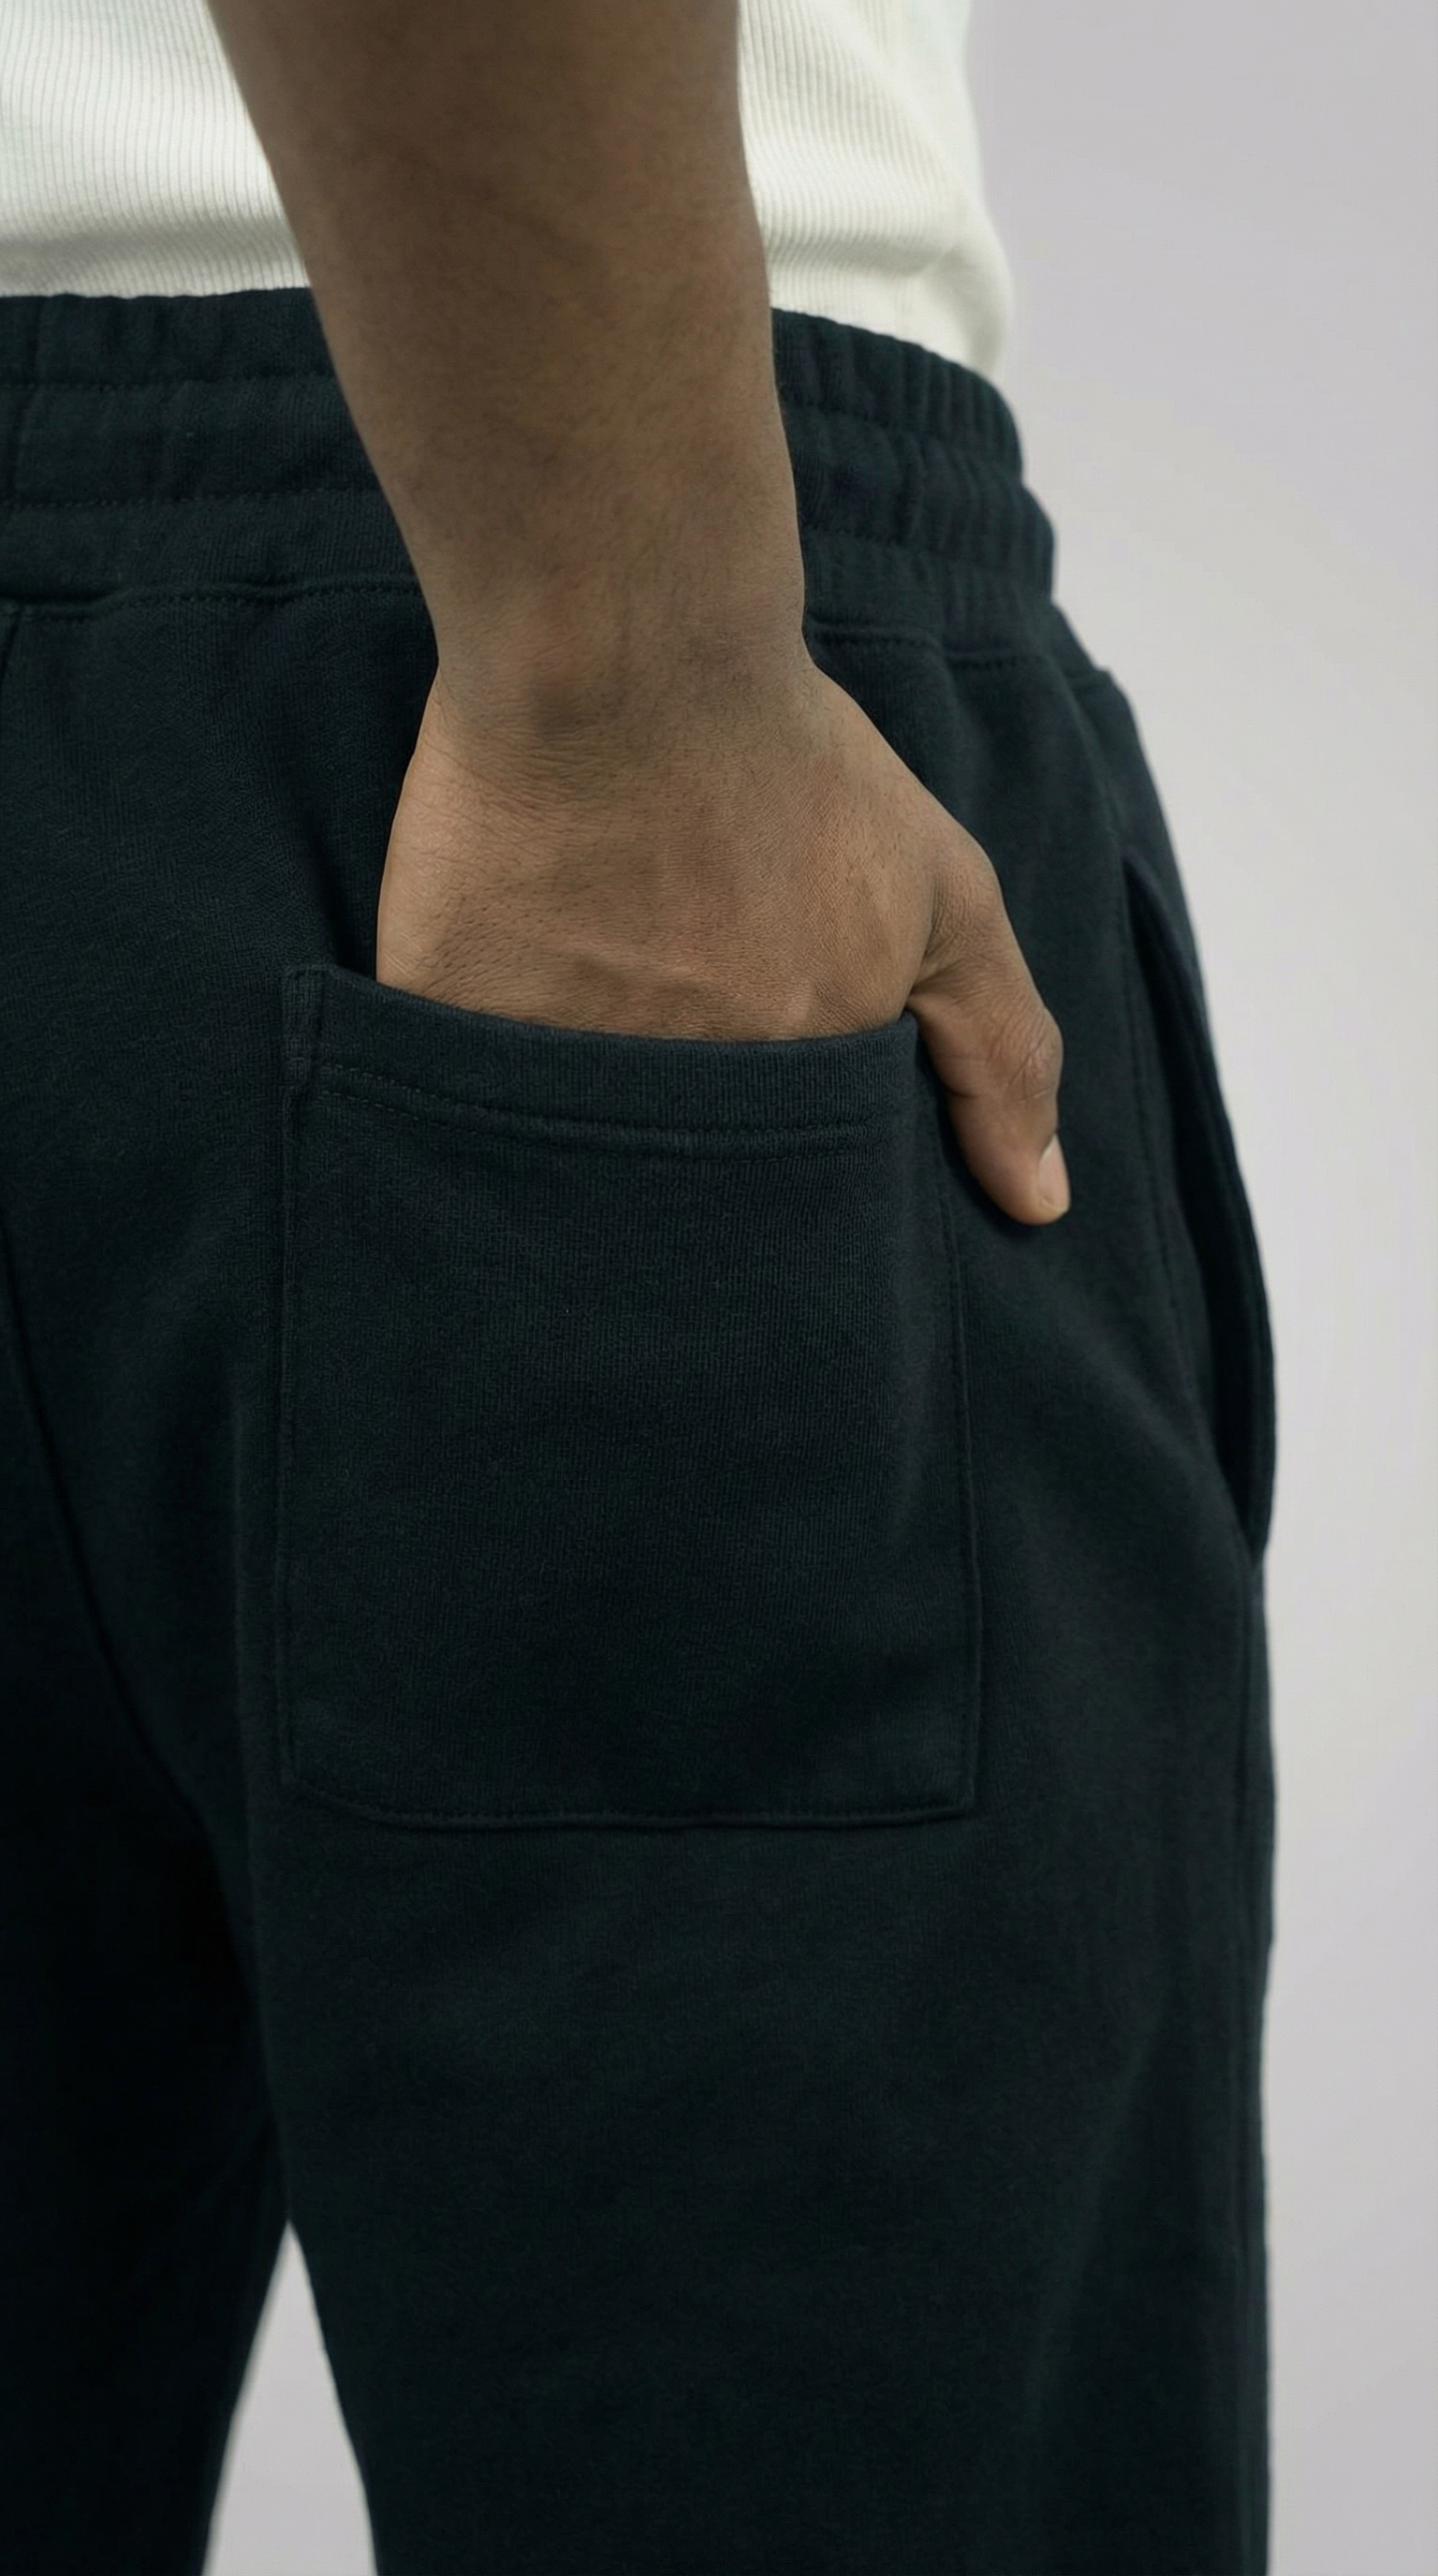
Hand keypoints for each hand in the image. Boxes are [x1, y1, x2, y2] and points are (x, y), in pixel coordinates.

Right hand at [374, 651, 1069, 1224]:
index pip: (787, 1194)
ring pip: (561, 1146)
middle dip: (681, 1147)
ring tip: (582, 1003)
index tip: (763, 1085)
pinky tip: (492, 988)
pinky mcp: (442, 1019)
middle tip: (667, 1025)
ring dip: (572, 1117)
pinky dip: (470, 1064)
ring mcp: (552, 1068)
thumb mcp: (946, 892)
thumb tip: (1044, 1207)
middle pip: (672, 1187)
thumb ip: (1002, 1053)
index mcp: (795, 1089)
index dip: (780, 1161)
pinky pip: (447, 1090)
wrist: (626, 646)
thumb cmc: (789, 757)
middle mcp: (680, 1100)